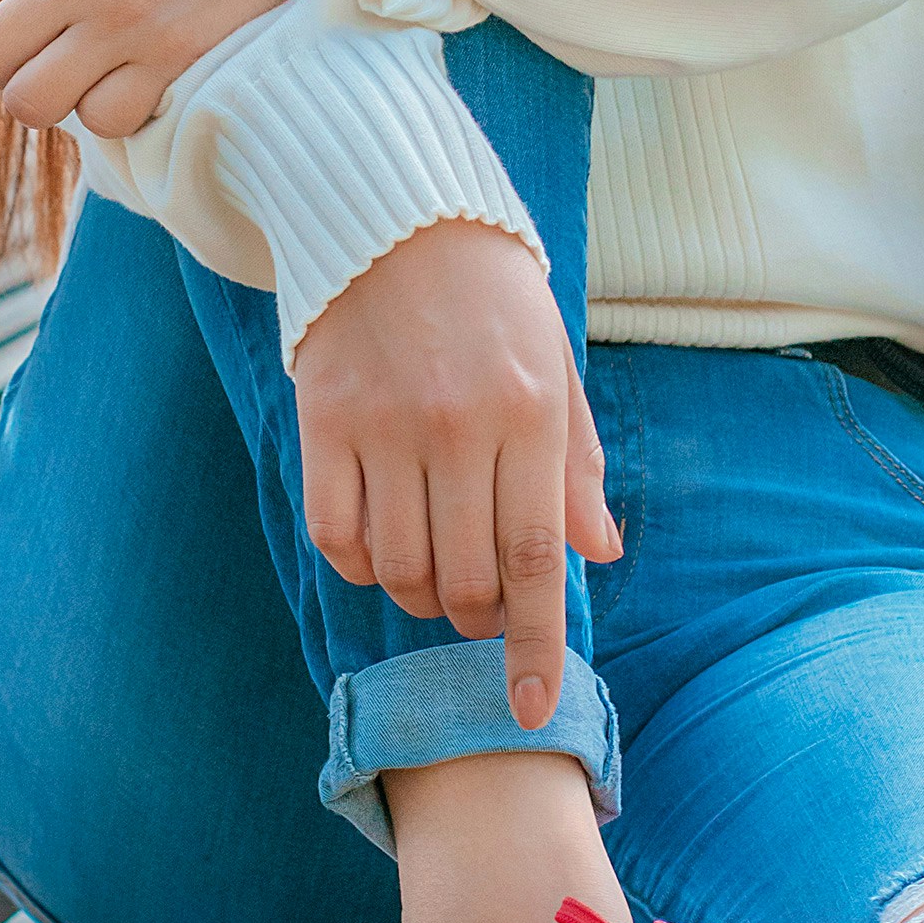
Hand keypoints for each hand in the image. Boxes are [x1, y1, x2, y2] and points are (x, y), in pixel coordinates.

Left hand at [0, 0, 361, 134]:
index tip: (38, 7)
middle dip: (11, 65)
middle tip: (54, 53)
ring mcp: (123, 18)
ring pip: (33, 104)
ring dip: (60, 95)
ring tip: (98, 71)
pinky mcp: (177, 52)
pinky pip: (109, 119)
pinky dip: (119, 108)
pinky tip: (145, 78)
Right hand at [293, 221, 621, 729]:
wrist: (398, 215)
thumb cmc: (495, 300)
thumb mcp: (558, 368)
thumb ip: (575, 466)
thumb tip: (601, 555)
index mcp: (531, 411)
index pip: (535, 557)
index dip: (535, 645)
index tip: (529, 707)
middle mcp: (458, 422)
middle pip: (463, 578)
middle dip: (480, 616)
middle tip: (485, 601)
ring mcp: (384, 422)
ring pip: (398, 568)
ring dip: (420, 594)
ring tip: (436, 570)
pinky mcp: (323, 419)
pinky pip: (334, 534)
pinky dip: (359, 562)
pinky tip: (380, 542)